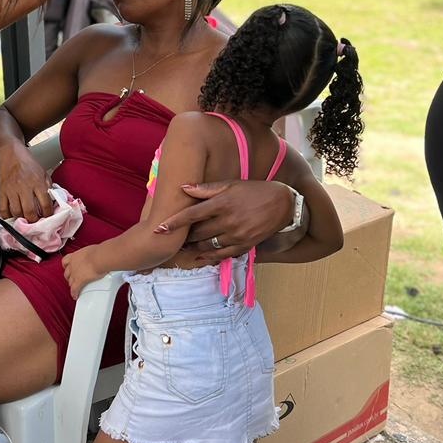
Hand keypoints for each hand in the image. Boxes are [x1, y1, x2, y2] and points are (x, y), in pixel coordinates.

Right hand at [0, 145, 53, 221]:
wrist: (11, 153)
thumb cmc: (28, 164)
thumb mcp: (43, 172)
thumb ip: (48, 187)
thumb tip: (52, 202)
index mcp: (37, 182)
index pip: (45, 203)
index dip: (48, 214)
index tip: (48, 217)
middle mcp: (24, 186)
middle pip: (29, 211)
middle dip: (34, 220)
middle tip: (36, 221)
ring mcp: (11, 190)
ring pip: (16, 212)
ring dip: (21, 219)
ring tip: (25, 219)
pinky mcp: (1, 191)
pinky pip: (3, 209)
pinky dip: (7, 216)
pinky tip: (12, 216)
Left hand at [63, 246, 105, 299]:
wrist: (98, 258)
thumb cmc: (98, 252)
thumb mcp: (92, 250)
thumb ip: (92, 253)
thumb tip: (99, 252)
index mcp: (75, 256)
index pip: (65, 261)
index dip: (66, 266)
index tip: (69, 268)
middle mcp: (72, 265)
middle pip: (67, 273)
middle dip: (69, 276)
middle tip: (74, 278)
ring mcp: (74, 273)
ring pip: (70, 282)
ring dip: (72, 285)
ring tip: (75, 288)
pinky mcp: (79, 281)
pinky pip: (74, 289)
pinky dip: (74, 293)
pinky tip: (75, 296)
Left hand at [154, 180, 291, 263]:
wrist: (282, 204)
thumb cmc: (254, 190)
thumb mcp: (231, 184)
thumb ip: (206, 189)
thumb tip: (184, 187)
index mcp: (222, 203)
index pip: (192, 214)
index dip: (174, 222)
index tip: (159, 228)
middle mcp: (228, 220)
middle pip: (198, 233)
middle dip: (183, 237)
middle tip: (170, 239)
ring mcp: (237, 235)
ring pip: (208, 246)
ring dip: (193, 249)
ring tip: (182, 249)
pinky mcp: (245, 245)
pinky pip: (223, 255)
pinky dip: (209, 258)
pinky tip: (200, 258)